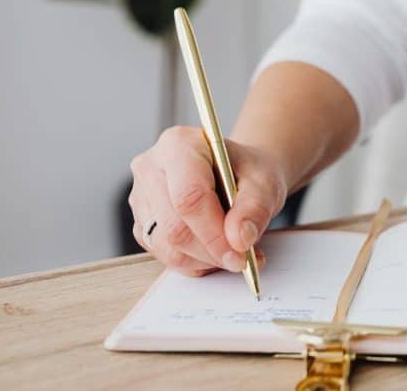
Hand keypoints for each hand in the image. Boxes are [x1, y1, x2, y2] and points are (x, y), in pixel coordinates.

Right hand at [128, 126, 286, 275]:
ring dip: (205, 260)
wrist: (238, 173)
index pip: (189, 196)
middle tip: (244, 258)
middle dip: (213, 251)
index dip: (214, 233)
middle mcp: (151, 168)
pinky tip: (216, 250)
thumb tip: (239, 239)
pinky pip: (164, 255)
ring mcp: (141, 197)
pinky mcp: (142, 223)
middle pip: (175, 227)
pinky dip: (194, 262)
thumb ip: (256, 208)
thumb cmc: (248, 171)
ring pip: (167, 248)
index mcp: (179, 144)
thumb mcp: (265, 181)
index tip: (240, 253)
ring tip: (234, 251)